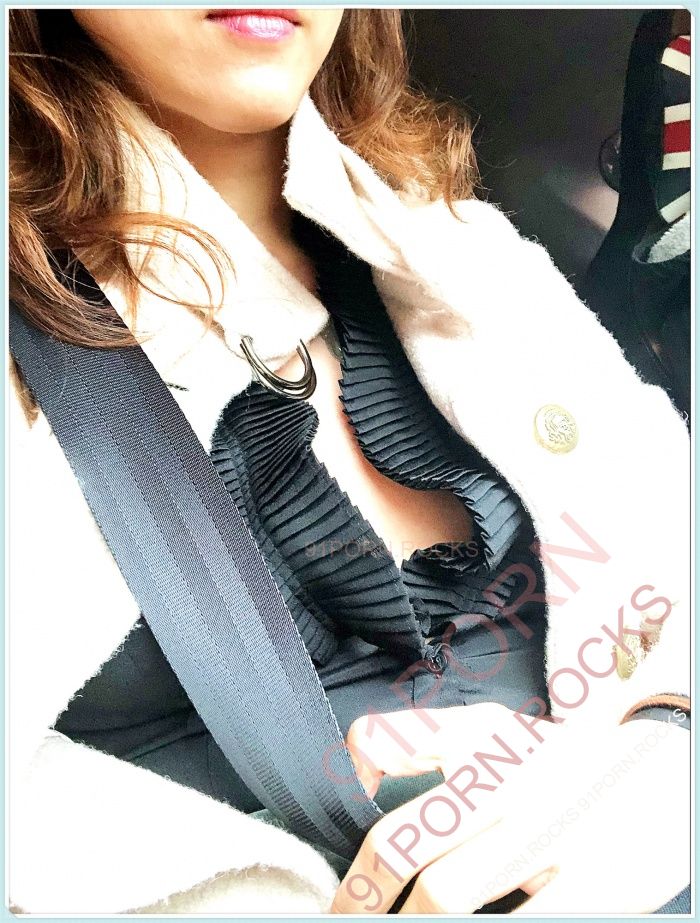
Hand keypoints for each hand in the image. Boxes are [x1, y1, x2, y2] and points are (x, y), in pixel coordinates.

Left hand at [331, 705, 689, 913]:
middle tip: (346, 913)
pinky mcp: (591, 879)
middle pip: (399, 840)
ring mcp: (546, 828)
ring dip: (408, 922)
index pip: (384, 739)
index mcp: (477, 734)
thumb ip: (429, 741)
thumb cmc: (557, 763)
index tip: (349, 806)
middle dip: (361, 893)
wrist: (663, 774)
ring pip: (443, 893)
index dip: (351, 774)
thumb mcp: (497, 730)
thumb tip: (363, 775)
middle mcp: (504, 776)